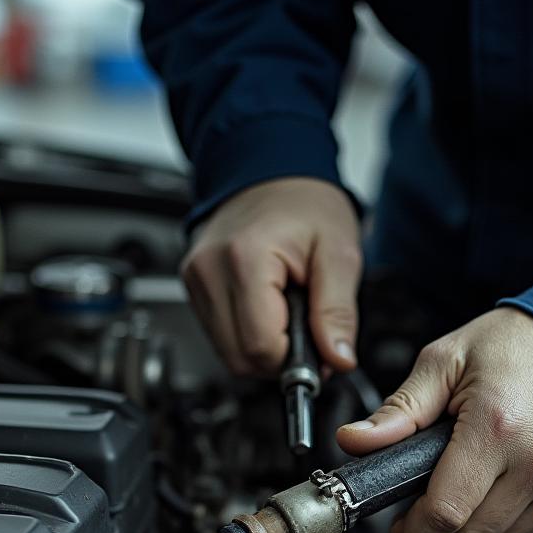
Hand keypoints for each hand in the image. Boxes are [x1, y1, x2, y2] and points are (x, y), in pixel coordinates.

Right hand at [182, 178, 362, 375]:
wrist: (271, 172)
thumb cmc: (305, 205)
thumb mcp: (339, 253)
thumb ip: (338, 312)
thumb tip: (339, 360)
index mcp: (245, 259)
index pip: (261, 347)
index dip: (294, 357)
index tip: (315, 343)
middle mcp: (209, 271)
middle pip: (239, 358)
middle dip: (277, 357)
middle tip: (303, 328)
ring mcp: (196, 280)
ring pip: (227, 354)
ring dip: (261, 348)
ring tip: (285, 313)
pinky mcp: (193, 287)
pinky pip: (219, 336)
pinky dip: (246, 335)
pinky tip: (265, 309)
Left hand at [336, 307, 532, 532]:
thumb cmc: (523, 343)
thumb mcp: (447, 362)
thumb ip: (398, 411)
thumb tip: (354, 441)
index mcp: (496, 428)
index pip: (445, 513)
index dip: (413, 531)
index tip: (402, 528)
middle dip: (443, 523)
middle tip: (435, 491)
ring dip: (478, 521)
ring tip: (475, 476)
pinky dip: (514, 515)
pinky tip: (509, 476)